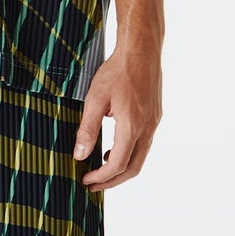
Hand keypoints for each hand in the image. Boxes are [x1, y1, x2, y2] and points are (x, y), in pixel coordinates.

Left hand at [72, 53, 162, 190]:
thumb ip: (87, 129)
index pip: (118, 164)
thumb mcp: (95, 99)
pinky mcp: (155, 117)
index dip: (101, 178)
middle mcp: (147, 128)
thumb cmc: (117, 71)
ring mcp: (154, 123)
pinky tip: (113, 149)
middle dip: (113, 181)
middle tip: (93, 185)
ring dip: (121, 168)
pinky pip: (143, 144)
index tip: (86, 180)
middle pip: (133, 168)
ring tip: (101, 170)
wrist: (141, 50)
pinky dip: (129, 154)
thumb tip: (80, 155)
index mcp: (132, 126)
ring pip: (140, 157)